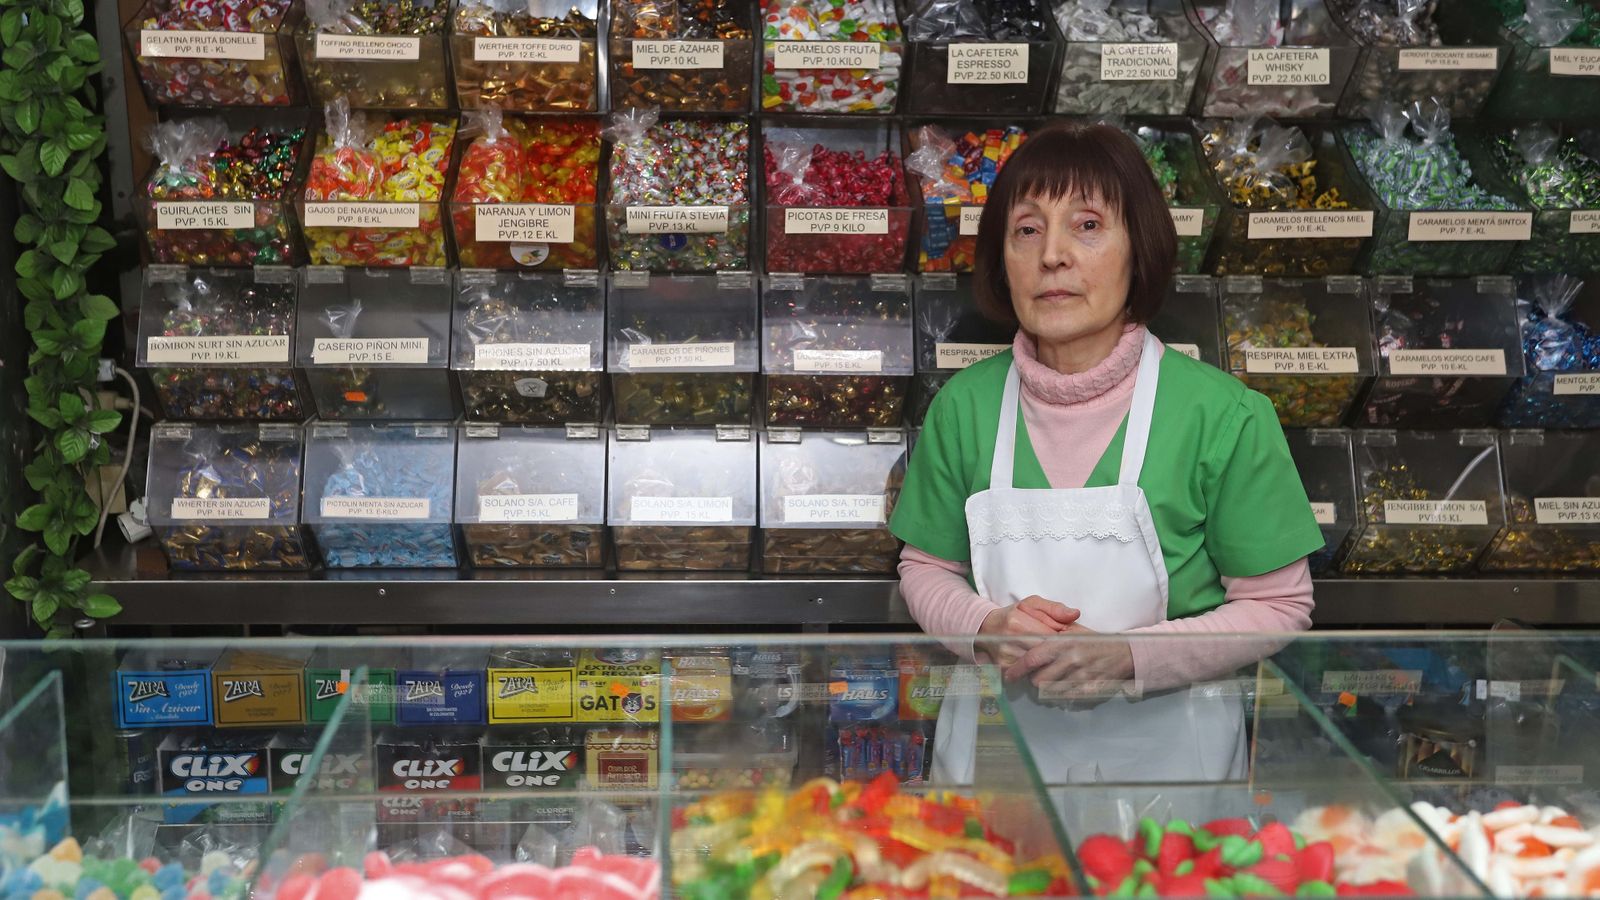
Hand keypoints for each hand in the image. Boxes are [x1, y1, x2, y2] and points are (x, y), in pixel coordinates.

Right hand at [976, 596, 1079, 669]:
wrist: (986, 627)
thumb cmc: (1013, 615)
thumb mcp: (1032, 604)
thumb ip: (1054, 608)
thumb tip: (1075, 614)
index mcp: (1018, 622)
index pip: (1051, 635)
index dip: (1065, 638)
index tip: (1071, 638)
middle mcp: (1010, 640)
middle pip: (1046, 652)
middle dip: (1059, 651)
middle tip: (1068, 649)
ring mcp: (1006, 657)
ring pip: (1040, 665)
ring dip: (1051, 662)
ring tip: (1056, 656)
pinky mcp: (1004, 668)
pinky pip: (1030, 672)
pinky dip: (1040, 669)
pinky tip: (1044, 664)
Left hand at [1003, 624, 1135, 708]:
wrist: (1126, 653)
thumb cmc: (1096, 641)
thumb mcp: (1074, 630)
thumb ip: (1052, 633)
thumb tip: (1028, 640)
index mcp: (1064, 642)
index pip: (1033, 658)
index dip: (1017, 669)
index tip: (1009, 675)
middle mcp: (1071, 660)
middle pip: (1038, 680)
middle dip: (1034, 680)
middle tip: (1037, 676)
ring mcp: (1081, 676)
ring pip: (1051, 691)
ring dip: (1049, 688)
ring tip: (1055, 680)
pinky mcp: (1090, 689)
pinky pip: (1067, 697)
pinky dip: (1063, 694)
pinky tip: (1068, 686)